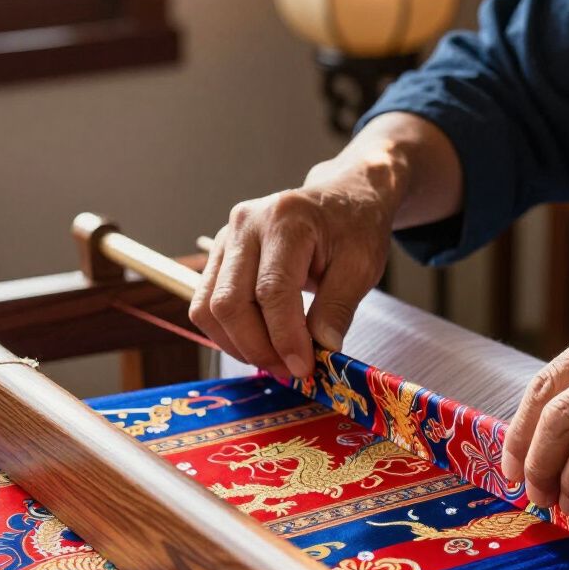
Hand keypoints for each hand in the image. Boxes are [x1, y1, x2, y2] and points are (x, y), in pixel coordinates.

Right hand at [190, 158, 398, 379]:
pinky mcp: (219, 255)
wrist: (342, 198)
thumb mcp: (361, 266)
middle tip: (290, 371)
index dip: (284, 337)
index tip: (303, 368)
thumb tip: (322, 351)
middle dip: (258, 347)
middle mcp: (245, 225)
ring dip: (238, 345)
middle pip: (229, 302)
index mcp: (285, 221)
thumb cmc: (354, 228)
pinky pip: (206, 304)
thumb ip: (339, 308)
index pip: (271, 290)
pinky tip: (260, 344)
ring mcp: (226, 238)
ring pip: (208, 307)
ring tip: (276, 361)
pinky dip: (229, 333)